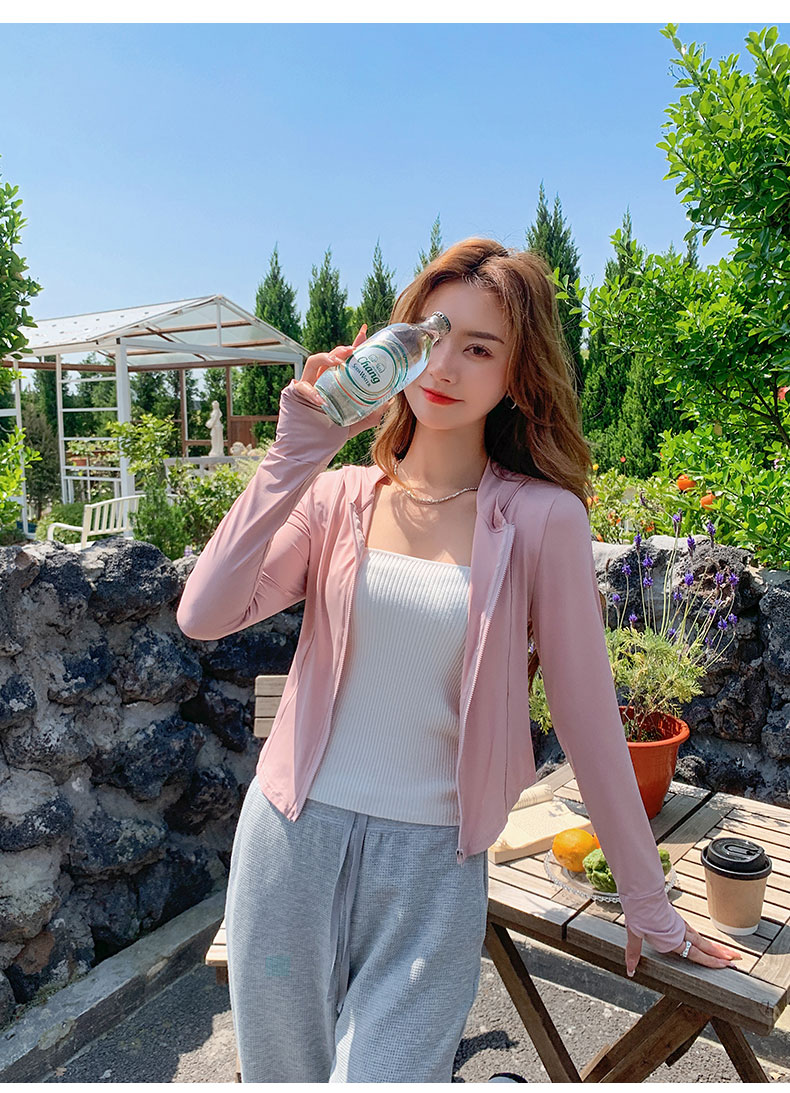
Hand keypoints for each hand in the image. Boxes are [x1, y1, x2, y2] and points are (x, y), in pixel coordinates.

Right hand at [294, 325, 394, 434]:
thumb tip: (390, 399)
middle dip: (341, 349)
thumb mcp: (359, 421)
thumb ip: (374, 411)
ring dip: (326, 357)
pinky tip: (321, 400)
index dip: (355, 344)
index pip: (346, 359)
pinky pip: (302, 386)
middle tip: (353, 350)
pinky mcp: (295, 395)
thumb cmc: (332, 435)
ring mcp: (309, 385)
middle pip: (330, 356)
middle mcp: (322, 379)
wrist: (312, 450)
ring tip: (338, 362)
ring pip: (314, 361)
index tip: (365, 330)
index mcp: (336, 381)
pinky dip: (312, 392)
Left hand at [625, 920, 743, 976]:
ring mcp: (680, 926)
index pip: (696, 954)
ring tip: (728, 953)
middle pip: (705, 946)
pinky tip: (704, 941)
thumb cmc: (638, 912)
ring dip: (715, 947)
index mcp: (672, 941)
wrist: (641, 891)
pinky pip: (694, 932)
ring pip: (702, 938)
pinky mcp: (677, 919)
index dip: (711, 961)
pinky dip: (703, 939)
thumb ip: (634, 953)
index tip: (726, 965)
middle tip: (737, 959)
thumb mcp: (634, 933)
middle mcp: (680, 934)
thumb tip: (629, 971)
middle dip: (721, 954)